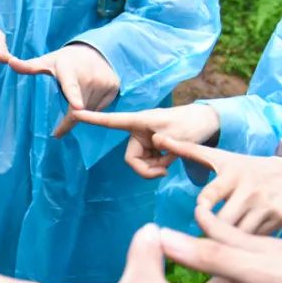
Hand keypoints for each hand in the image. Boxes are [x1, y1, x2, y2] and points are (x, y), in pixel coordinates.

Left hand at [8, 43, 120, 136]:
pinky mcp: (114, 87)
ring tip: (76, 102)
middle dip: (68, 121)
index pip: (70, 86)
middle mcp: (89, 75)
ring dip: (81, 114)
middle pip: (78, 108)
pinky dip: (93, 110)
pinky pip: (100, 108)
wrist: (95, 51)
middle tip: (58, 132)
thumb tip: (9, 62)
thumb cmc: (66, 61)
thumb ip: (29, 66)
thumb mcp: (48, 62)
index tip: (76, 107)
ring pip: (90, 111)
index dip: (73, 97)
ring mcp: (103, 81)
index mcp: (69, 70)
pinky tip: (88, 99)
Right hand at [67, 104, 220, 177]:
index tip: (74, 112)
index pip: (112, 121)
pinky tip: (171, 159)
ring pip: (140, 164)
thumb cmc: (192, 123)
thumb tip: (154, 144)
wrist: (206, 124)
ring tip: (172, 159)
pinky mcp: (150, 147)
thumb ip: (166, 142)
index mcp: (139, 122)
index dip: (92, 119)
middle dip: (147, 168)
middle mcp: (137, 131)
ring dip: (156, 167)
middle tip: (166, 170)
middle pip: (131, 159)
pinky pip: (148, 163)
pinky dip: (159, 165)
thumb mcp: (180, 134)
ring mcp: (144, 140)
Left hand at [154, 134, 281, 234]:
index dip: (201, 210)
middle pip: (223, 222)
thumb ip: (187, 150)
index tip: (198, 213)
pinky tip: (238, 246)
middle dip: (210, 231)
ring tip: (216, 244)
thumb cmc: (244, 168)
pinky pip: (255, 239)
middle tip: (201, 237)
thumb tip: (157, 137)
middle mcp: (250, 190)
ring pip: (239, 234)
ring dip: (225, 242)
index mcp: (232, 175)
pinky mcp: (280, 219)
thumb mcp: (218, 156)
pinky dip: (245, 246)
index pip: (210, 196)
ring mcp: (266, 206)